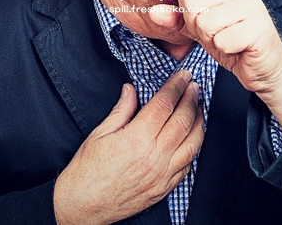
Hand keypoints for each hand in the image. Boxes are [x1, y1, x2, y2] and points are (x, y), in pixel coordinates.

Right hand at [53, 70, 204, 224]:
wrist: (82, 206)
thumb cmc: (86, 173)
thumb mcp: (99, 134)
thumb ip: (120, 110)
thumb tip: (131, 90)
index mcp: (137, 139)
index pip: (165, 104)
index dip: (176, 86)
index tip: (183, 76)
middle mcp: (154, 156)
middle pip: (183, 120)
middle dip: (192, 99)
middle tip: (194, 86)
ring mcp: (162, 174)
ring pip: (193, 143)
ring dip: (200, 122)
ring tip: (199, 108)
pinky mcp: (164, 188)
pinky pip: (188, 165)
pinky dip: (194, 147)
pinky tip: (193, 137)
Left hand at [149, 0, 281, 133]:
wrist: (263, 67)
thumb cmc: (232, 42)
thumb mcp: (197, 28)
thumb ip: (175, 18)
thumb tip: (152, 12)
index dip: (186, 10)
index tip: (205, 19)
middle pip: (192, 3)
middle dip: (198, 27)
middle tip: (218, 34)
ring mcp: (253, 6)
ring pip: (205, 22)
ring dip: (212, 40)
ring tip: (227, 40)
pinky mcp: (259, 28)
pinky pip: (222, 40)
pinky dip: (225, 50)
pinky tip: (237, 48)